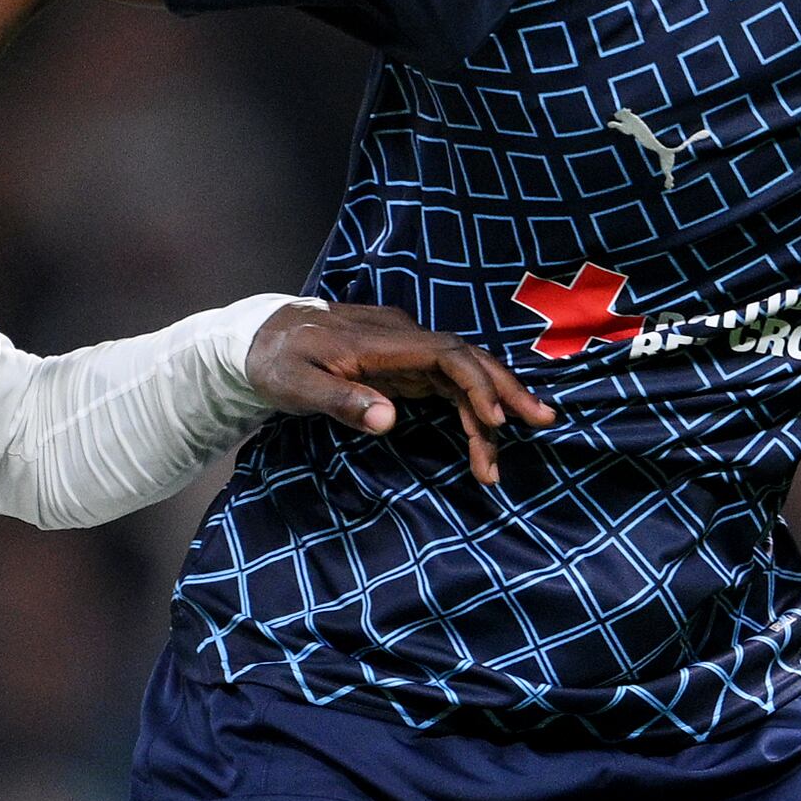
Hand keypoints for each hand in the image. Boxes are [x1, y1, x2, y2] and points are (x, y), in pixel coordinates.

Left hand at [245, 303, 556, 484]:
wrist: (258, 336)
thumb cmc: (275, 360)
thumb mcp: (295, 383)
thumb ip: (341, 400)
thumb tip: (389, 419)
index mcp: (381, 340)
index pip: (445, 354)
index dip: (475, 383)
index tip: (494, 419)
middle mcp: (403, 338)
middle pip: (467, 360)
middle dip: (505, 392)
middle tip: (542, 422)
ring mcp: (405, 352)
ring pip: (461, 376)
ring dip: (487, 413)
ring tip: (496, 464)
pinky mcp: (403, 366)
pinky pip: (446, 386)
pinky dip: (465, 412)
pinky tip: (479, 439)